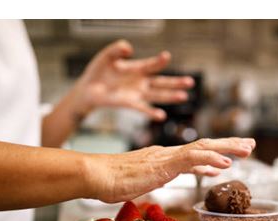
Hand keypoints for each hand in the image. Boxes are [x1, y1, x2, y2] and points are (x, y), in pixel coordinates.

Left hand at [72, 40, 194, 119]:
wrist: (88, 89)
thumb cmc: (98, 71)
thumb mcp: (106, 56)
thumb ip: (117, 49)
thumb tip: (129, 48)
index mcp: (137, 69)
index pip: (152, 65)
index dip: (159, 61)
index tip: (166, 56)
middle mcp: (141, 82)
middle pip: (162, 82)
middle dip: (176, 82)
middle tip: (190, 82)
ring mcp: (137, 94)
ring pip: (157, 95)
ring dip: (170, 96)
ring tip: (184, 96)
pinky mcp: (129, 103)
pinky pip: (143, 109)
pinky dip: (151, 112)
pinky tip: (161, 115)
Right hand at [85, 137, 255, 202]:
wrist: (96, 175)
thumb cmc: (111, 180)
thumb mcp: (139, 180)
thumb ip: (152, 178)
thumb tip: (157, 180)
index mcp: (163, 157)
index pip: (194, 152)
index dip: (215, 152)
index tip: (232, 154)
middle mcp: (167, 153)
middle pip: (204, 146)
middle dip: (229, 145)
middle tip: (249, 144)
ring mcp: (166, 157)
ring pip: (203, 148)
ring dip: (227, 148)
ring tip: (247, 149)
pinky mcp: (163, 164)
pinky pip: (191, 159)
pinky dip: (210, 159)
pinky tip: (225, 162)